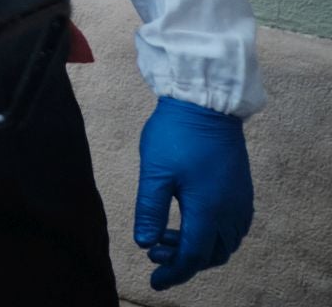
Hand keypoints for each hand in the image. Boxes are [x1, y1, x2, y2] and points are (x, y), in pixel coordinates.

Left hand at [134, 96, 253, 289]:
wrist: (205, 104)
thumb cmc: (176, 134)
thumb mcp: (154, 172)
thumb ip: (149, 209)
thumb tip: (143, 243)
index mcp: (209, 209)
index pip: (194, 256)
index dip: (174, 272)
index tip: (154, 281)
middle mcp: (231, 211)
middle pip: (212, 254)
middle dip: (183, 260)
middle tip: (155, 250)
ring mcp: (240, 201)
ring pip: (225, 243)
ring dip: (198, 248)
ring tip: (166, 235)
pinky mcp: (241, 191)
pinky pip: (233, 228)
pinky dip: (212, 236)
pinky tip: (190, 223)